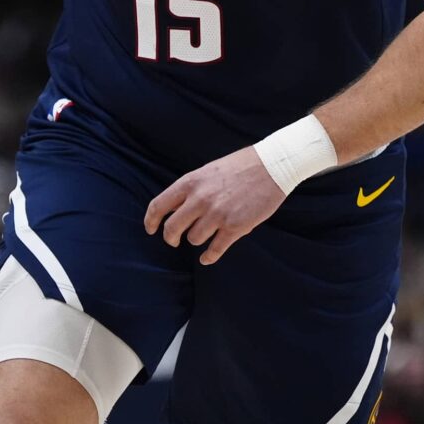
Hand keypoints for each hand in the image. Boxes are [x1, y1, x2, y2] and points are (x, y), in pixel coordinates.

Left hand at [144, 146, 285, 264]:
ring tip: (205, 234)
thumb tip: (175, 208)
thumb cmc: (241, 166)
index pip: (159, 205)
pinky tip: (206, 258)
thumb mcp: (208, 171)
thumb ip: (191, 189)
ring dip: (197, 239)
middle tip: (174, 240)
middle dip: (171, 238)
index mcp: (191, 182)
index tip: (151, 230)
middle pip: (172, 228)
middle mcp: (200, 199)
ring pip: (194, 239)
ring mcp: (217, 214)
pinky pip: (214, 250)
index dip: (151, 221)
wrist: (273, 165)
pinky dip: (208, 257)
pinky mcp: (235, 227)